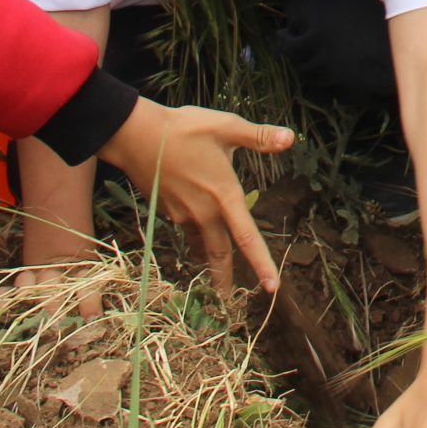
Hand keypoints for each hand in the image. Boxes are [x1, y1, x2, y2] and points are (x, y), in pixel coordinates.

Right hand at [95, 99, 291, 291]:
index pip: (247, 237)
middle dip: (225, 279)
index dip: (261, 264)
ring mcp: (183, 214)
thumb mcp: (226, 127)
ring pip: (201, 244)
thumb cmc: (183, 129)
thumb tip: (291, 138)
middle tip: (229, 300)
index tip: (272, 287)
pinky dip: (193, 238)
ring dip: (208, 262)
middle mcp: (204, 212)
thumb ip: (260, 137)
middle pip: (220, 253)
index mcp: (224, 195)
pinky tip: (195, 235)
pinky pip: (185, 230)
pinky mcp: (167, 210)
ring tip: (214, 275)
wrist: (135, 136)